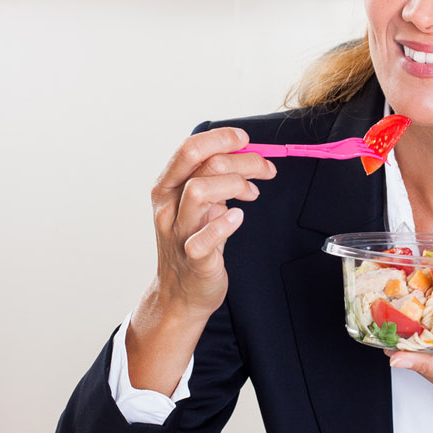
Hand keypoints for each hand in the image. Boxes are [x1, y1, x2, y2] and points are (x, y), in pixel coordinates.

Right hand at [128, 127, 274, 392]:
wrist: (181, 294)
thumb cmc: (194, 243)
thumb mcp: (199, 206)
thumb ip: (214, 180)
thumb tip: (243, 153)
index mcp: (167, 188)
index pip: (189, 148)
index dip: (220, 138)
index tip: (244, 139)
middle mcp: (169, 207)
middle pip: (199, 164)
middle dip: (239, 160)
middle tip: (265, 168)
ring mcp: (179, 233)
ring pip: (198, 191)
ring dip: (234, 184)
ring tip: (252, 194)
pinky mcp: (193, 259)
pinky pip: (204, 237)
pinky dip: (225, 223)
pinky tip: (238, 218)